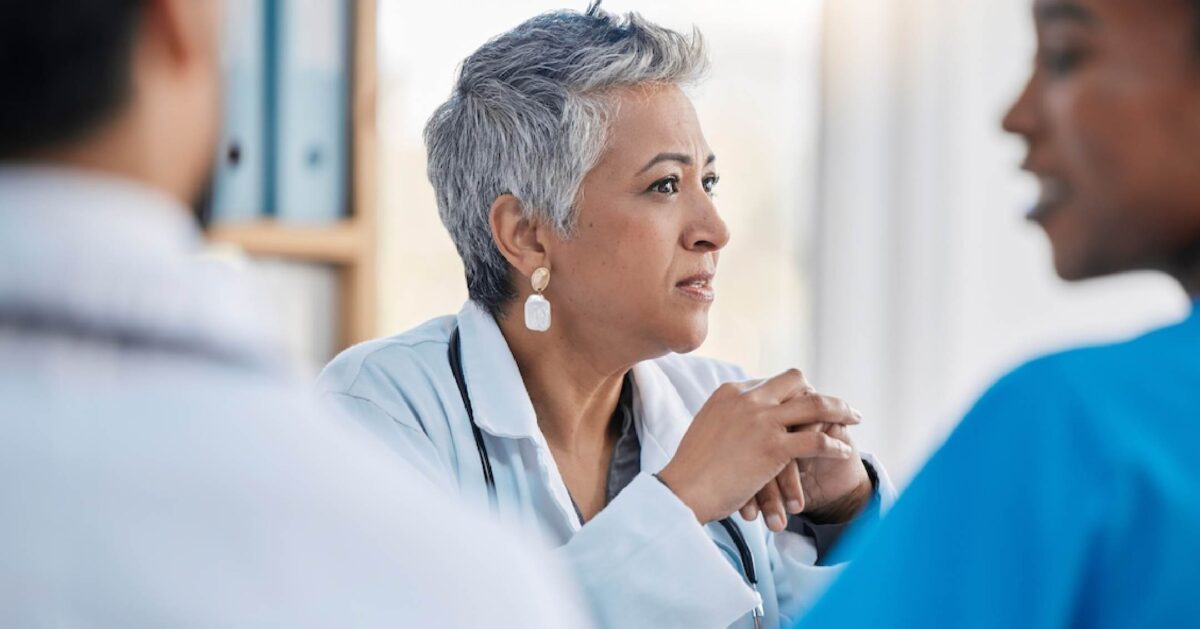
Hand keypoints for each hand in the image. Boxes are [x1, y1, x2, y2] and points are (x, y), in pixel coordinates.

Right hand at [656, 369, 859, 524]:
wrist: (682, 489)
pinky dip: (835, 445)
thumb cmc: (691, 470)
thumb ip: (727, 419)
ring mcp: (762, 420)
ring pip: (815, 405)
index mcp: (730, 392)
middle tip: (838, 405)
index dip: (793, 393)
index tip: (806, 405)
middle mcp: (748, 397)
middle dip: (819, 391)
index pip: (771, 382)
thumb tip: (740, 424)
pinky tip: (844, 452)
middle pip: (795, 380)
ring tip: (855, 419)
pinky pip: (817, 441)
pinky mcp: (773, 446)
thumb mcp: (707, 429)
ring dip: (840, 410)